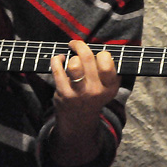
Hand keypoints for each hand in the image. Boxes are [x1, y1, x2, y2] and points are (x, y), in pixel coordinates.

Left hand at [49, 40, 120, 165]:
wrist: (79, 122)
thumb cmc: (93, 97)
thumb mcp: (107, 87)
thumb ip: (108, 70)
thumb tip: (102, 49)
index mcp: (109, 87)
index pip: (107, 62)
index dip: (101, 53)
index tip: (96, 53)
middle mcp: (96, 90)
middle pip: (87, 57)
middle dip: (80, 45)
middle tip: (76, 44)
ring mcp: (79, 92)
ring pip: (73, 63)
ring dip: (70, 57)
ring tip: (70, 60)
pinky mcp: (64, 93)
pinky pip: (58, 68)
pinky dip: (56, 59)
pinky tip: (59, 60)